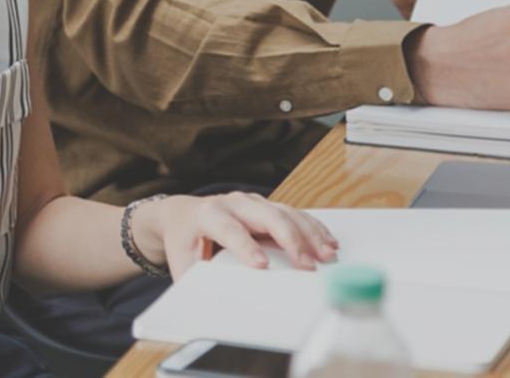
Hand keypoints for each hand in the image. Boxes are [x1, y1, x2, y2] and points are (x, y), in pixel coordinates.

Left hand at [132, 192, 338, 279]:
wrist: (183, 213)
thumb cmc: (185, 239)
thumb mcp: (182, 261)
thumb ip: (195, 280)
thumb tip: (208, 307)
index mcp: (208, 214)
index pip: (230, 229)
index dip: (245, 246)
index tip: (261, 266)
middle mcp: (233, 203)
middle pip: (266, 216)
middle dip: (290, 239)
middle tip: (307, 265)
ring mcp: (252, 202)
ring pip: (286, 212)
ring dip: (309, 234)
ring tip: (327, 254)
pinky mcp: (266, 206)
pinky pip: (295, 213)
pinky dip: (313, 227)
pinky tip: (327, 241)